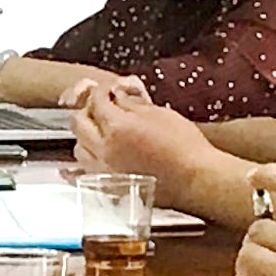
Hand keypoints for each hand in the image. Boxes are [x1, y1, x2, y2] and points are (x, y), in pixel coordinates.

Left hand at [70, 79, 222, 200]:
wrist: (197, 180)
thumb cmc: (186, 148)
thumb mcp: (161, 114)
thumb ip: (133, 104)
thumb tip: (118, 97)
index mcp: (117, 127)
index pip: (96, 101)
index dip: (102, 91)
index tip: (108, 89)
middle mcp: (105, 149)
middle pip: (78, 123)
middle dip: (87, 110)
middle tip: (100, 107)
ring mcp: (105, 169)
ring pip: (78, 148)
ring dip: (84, 136)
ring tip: (98, 132)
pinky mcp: (110, 186)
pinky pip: (84, 172)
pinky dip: (84, 161)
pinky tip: (90, 156)